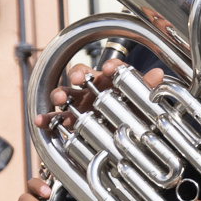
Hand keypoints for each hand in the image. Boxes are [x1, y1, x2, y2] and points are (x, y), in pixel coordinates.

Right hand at [33, 60, 163, 130]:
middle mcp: (92, 87)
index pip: (111, 67)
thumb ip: (146, 87)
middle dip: (78, 75)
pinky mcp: (69, 119)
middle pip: (81, 74)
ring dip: (61, 94)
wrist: (119, 133)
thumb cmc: (128, 110)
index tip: (109, 69)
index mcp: (112, 80)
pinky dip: (47, 118)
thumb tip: (159, 74)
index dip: (110, 67)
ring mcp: (79, 102)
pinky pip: (55, 117)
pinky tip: (41, 121)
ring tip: (60, 99)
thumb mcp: (139, 101)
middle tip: (78, 79)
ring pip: (66, 93)